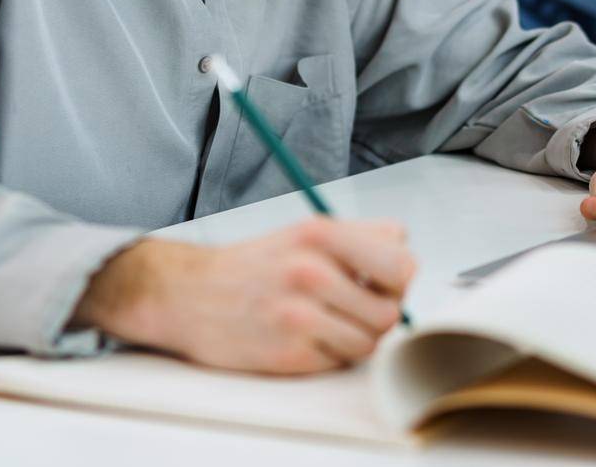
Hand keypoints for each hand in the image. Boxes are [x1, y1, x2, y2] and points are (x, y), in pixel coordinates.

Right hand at [73, 218, 413, 374]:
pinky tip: (304, 337)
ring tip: (325, 322)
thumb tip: (406, 256)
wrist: (189, 295)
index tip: (380, 281)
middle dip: (379, 312)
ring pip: (369, 341)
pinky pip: (340, 362)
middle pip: (391, 309)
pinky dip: (329, 355)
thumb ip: (358, 239)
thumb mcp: (303, 233)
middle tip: (356, 307)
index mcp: (320, 233)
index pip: (400, 261)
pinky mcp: (289, 353)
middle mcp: (310, 271)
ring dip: (354, 338)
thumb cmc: (251, 266)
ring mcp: (299, 314)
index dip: (396, 277)